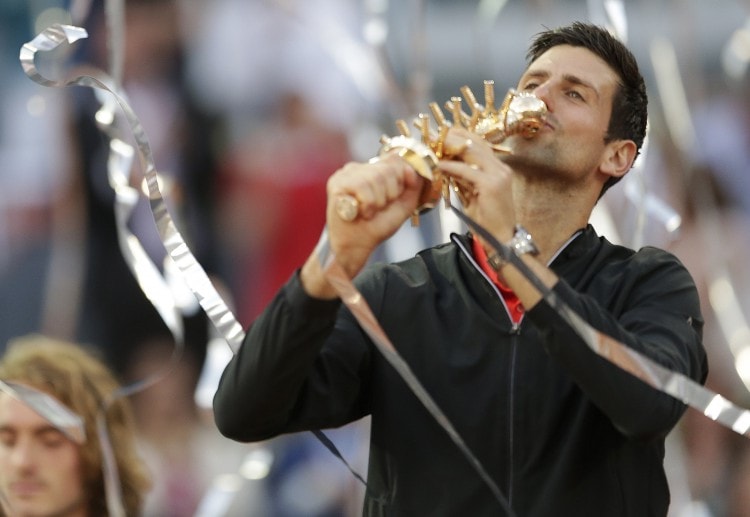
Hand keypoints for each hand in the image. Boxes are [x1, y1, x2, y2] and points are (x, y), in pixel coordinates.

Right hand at [320, 152, 422, 277]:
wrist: (357, 246)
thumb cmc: (376, 226)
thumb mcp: (403, 205)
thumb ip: (413, 186)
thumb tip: (412, 169)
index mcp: (373, 170)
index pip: (395, 160)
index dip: (400, 182)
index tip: (392, 199)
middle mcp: (358, 168)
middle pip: (387, 169)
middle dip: (389, 195)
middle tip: (378, 208)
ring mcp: (345, 174)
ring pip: (375, 177)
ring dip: (377, 202)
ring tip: (368, 212)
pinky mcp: (337, 183)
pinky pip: (361, 186)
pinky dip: (367, 204)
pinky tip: (360, 212)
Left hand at [438, 128, 515, 244]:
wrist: (501, 240)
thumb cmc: (487, 221)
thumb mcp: (472, 194)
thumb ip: (463, 178)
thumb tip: (446, 165)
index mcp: (499, 169)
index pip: (479, 144)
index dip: (460, 137)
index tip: (442, 135)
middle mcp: (501, 168)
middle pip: (476, 143)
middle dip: (453, 139)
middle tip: (434, 138)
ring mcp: (499, 175)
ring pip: (472, 152)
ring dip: (450, 149)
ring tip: (433, 148)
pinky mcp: (492, 185)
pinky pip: (467, 170)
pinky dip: (451, 166)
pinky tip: (439, 165)